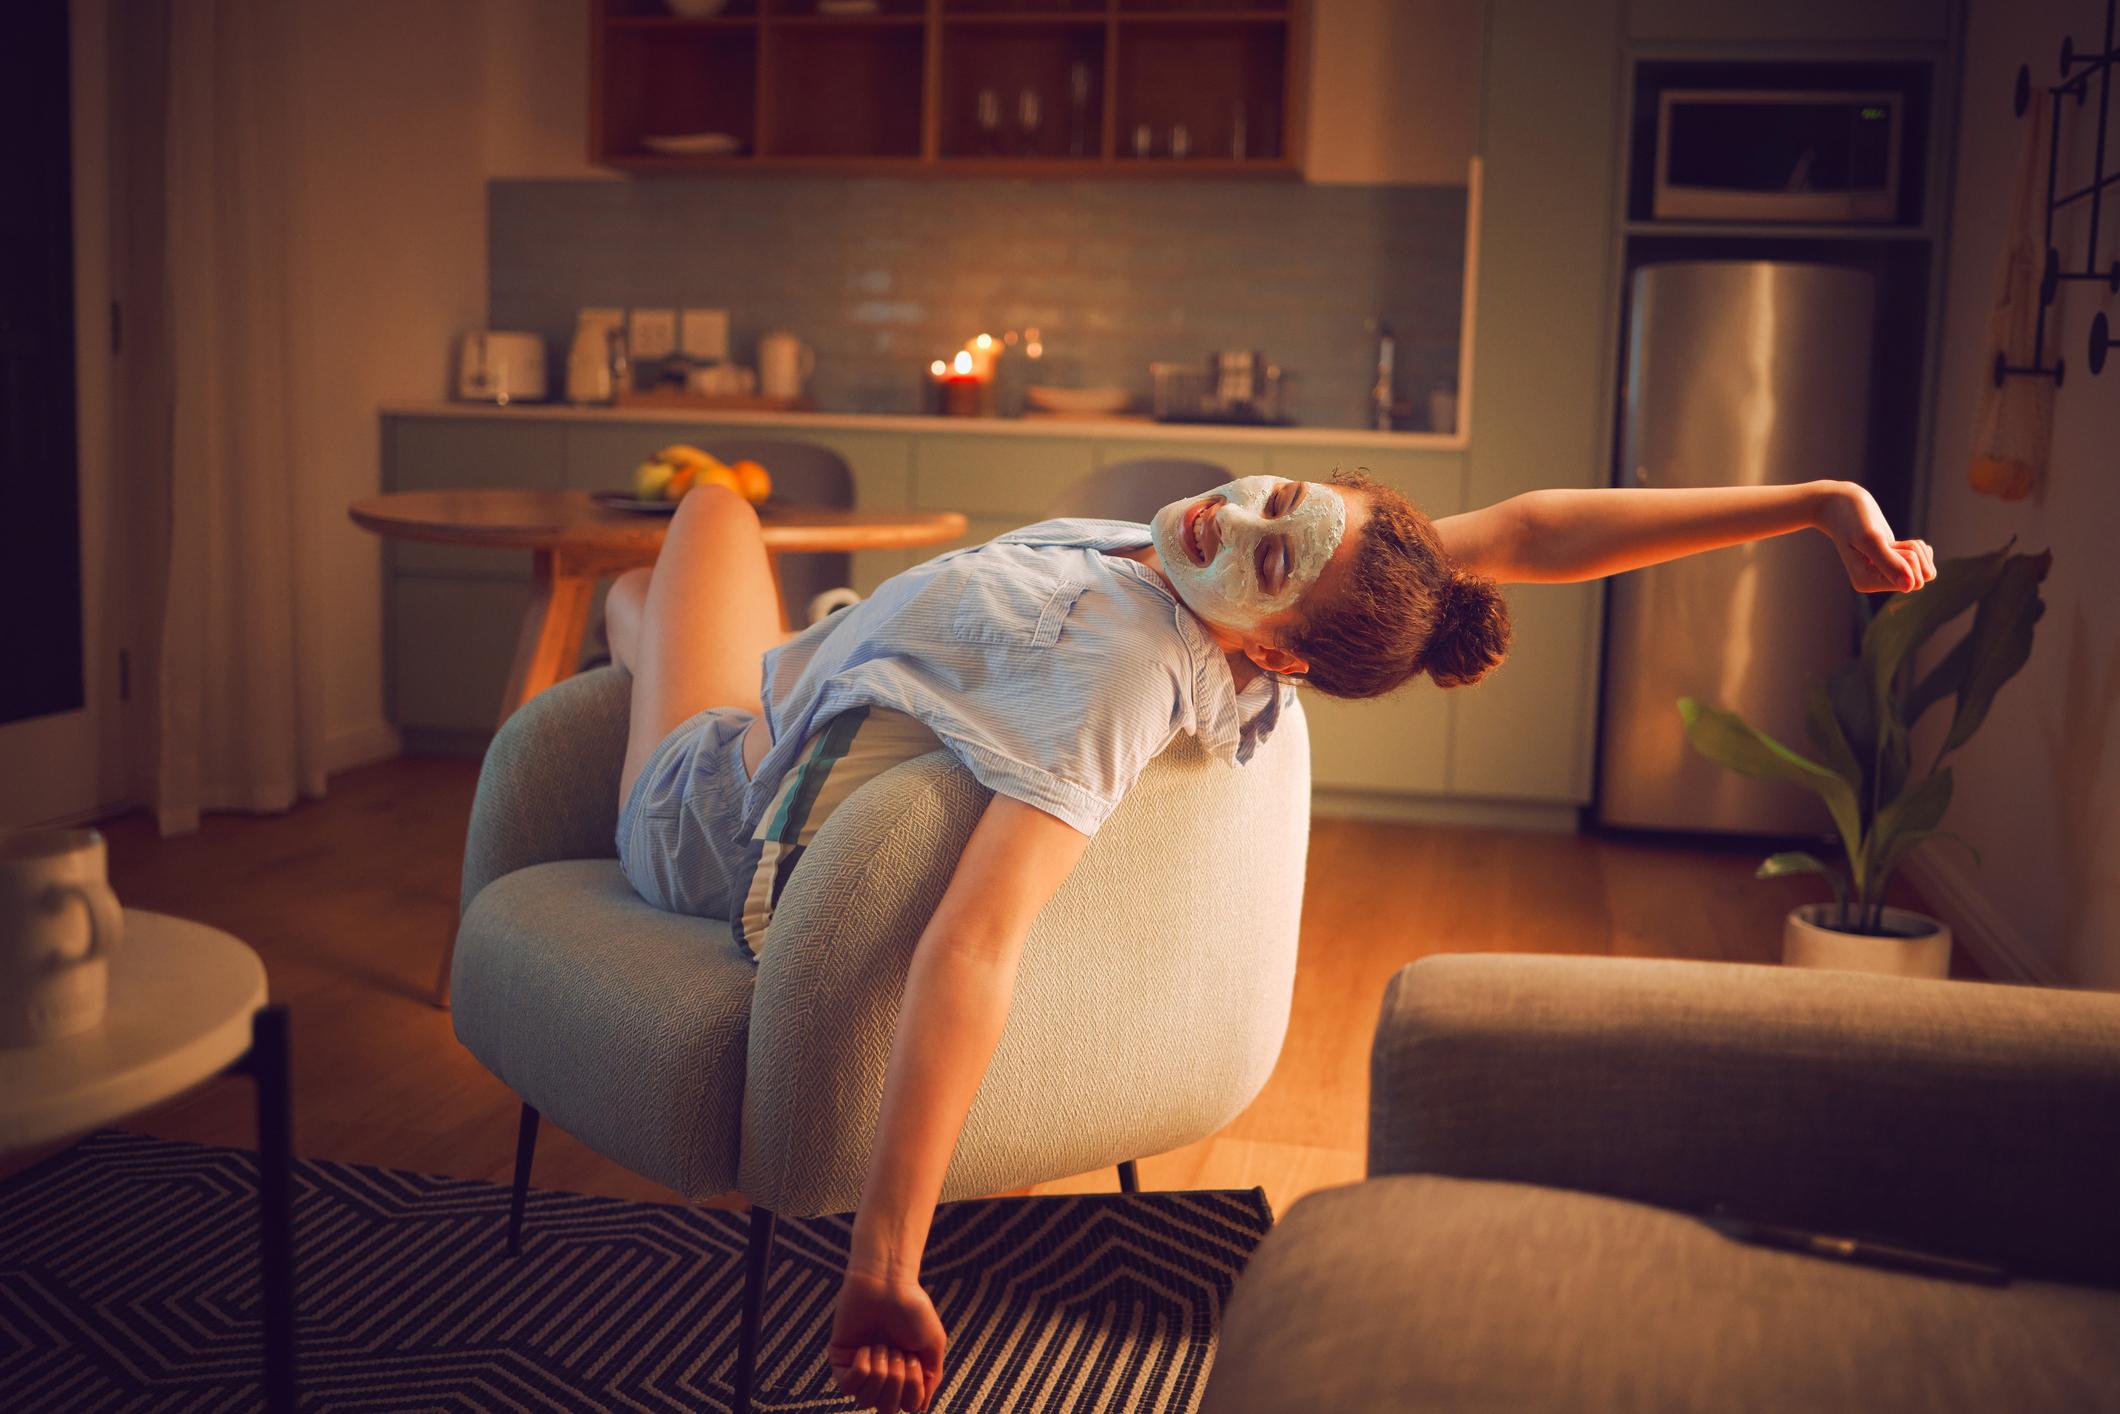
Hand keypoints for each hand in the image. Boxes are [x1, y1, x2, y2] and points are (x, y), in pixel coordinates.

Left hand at [828, 1268, 945, 1412]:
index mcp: (905, 1375)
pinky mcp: (840, 1361)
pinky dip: (861, 1368)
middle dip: (896, 1381)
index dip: (913, 1390)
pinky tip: (865, 1348)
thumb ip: (930, 1379)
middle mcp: (882, 1377)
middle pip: (887, 1409)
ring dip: (880, 1373)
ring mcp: (860, 1370)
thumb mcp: (933, 1344)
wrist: (887, 1283)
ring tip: (882, 1347)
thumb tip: (918, 1410)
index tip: (915, 1360)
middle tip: (898, 1351)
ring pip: (866, 1402)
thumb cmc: (912, 1309)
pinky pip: (847, 1387)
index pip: (908, 1407)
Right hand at [1818, 481, 1935, 593]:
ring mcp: (1886, 574)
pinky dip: (1916, 548)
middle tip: (1888, 541)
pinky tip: (1897, 542)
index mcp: (1866, 583)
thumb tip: (1909, 587)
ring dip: (1915, 549)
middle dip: (1913, 553)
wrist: (1842, 506)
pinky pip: (1923, 563)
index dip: (1906, 558)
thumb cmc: (1852, 518)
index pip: (1910, 582)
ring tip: (1890, 540)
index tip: (1886, 544)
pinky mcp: (1894, 565)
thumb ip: (1890, 564)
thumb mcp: (1871, 539)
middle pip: (1920, 578)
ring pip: (1924, 571)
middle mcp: (1877, 583)